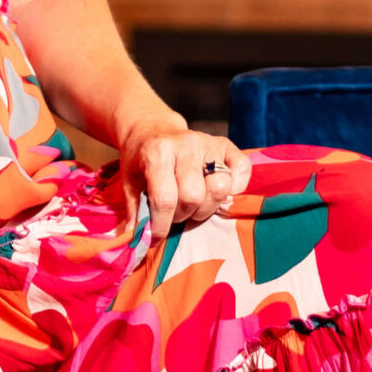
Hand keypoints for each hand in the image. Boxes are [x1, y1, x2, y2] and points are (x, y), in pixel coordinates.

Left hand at [120, 118, 251, 241]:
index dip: (161, 225)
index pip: (165, 199)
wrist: (152, 129)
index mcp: (158, 152)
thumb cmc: (141, 160)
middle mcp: (186, 144)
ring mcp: (208, 143)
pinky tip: (217, 193)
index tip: (156, 237)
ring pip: (219, 187)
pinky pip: (242, 169)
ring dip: (206, 207)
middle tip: (174, 214)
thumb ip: (133, 212)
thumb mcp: (129, 183)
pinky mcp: (225, 144)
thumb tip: (135, 241)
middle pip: (193, 197)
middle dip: (182, 215)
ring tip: (192, 206)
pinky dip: (236, 186)